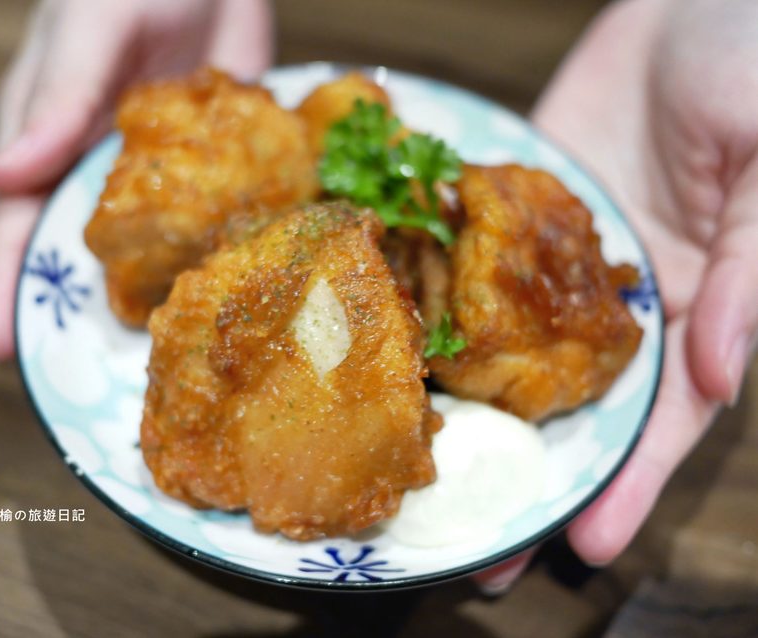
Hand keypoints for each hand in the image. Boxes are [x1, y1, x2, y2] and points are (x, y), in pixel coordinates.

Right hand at [0, 0, 271, 359]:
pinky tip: (240, 292)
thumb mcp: (88, 33)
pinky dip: (227, 253)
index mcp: (56, 145)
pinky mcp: (221, 169)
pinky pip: (222, 218)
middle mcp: (107, 176)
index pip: (24, 227)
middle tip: (92, 381)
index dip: (8, 288)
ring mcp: (168, 179)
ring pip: (159, 250)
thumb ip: (55, 102)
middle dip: (86, 316)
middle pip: (90, 256)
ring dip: (163, 298)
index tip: (0, 351)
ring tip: (170, 357)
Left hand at [476, 0, 757, 590]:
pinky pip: (474, 264)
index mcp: (691, 304)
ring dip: (474, 415)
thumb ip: (750, 271)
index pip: (659, 419)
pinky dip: (444, 307)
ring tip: (425, 475)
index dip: (626, 483)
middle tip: (480, 552)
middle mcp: (619, 300)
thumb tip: (710, 372)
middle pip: (572, 408)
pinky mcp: (512, 209)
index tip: (583, 546)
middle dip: (532, 475)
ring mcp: (557, 259)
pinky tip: (403, 351)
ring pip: (512, 350)